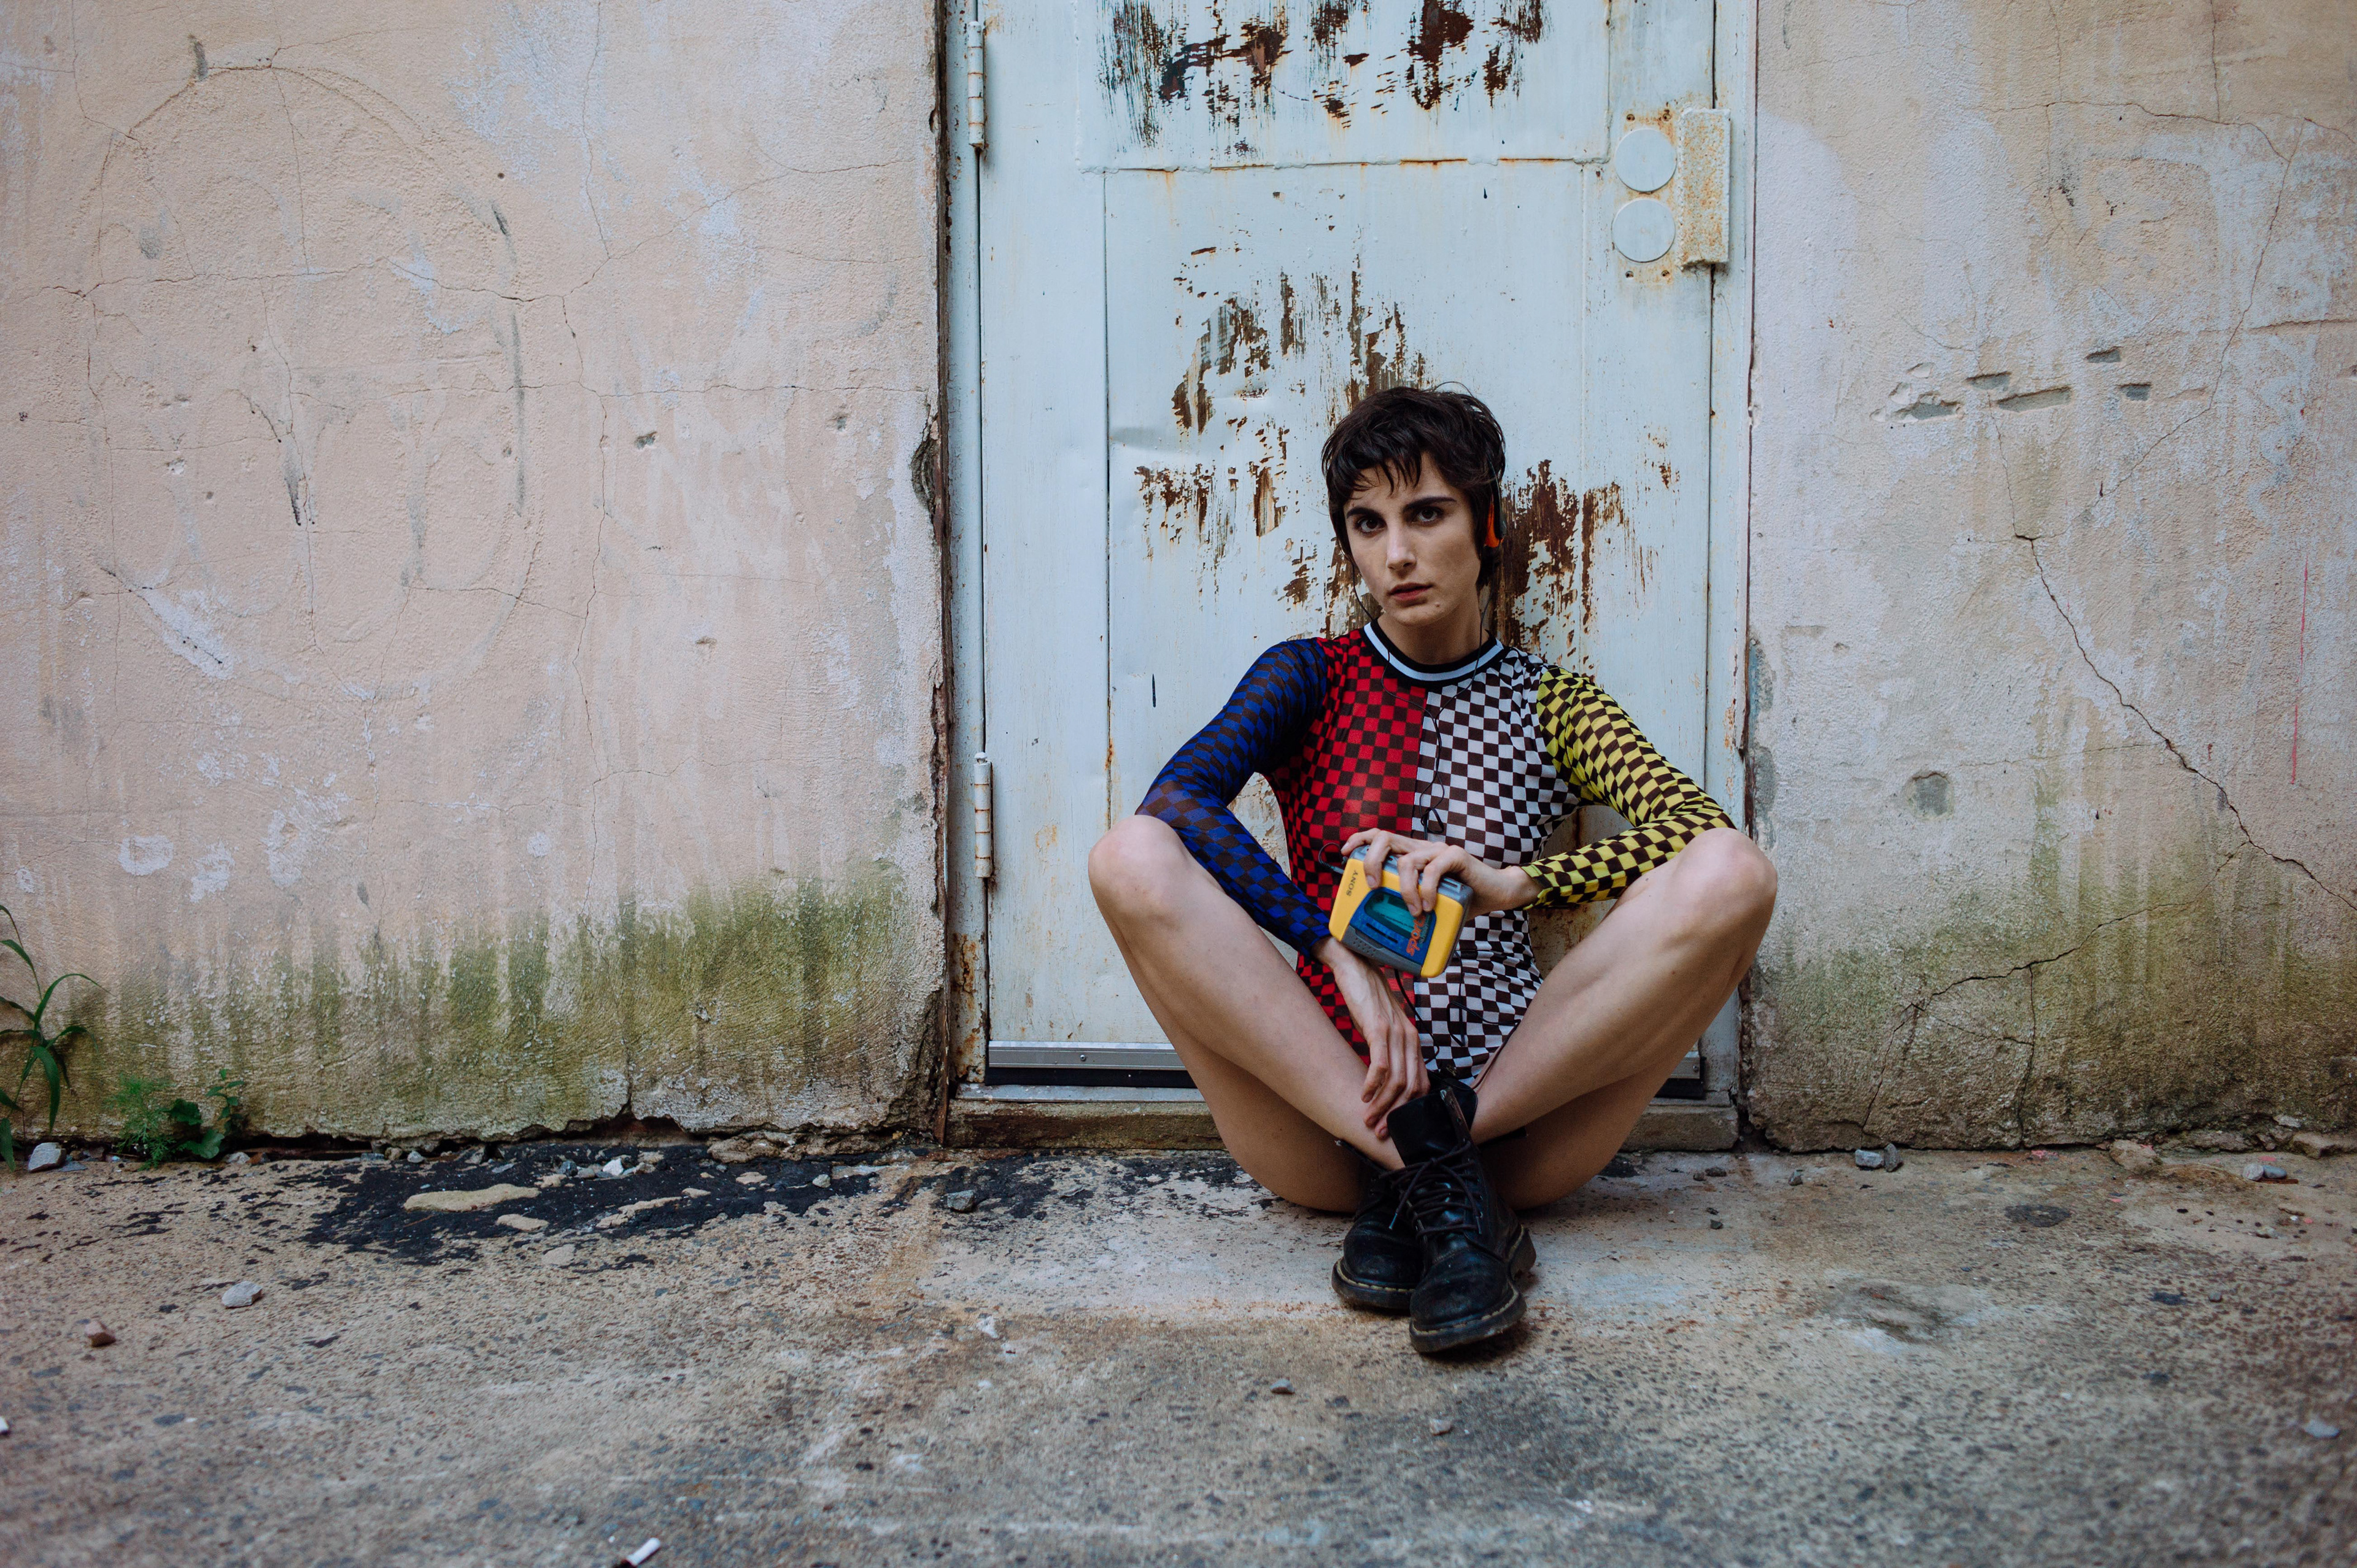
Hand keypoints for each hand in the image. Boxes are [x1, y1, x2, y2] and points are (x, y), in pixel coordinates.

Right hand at [1315, 938, 1426, 1132]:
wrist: (1353, 965)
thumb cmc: (1365, 998)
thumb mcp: (1381, 1027)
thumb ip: (1388, 1049)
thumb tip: (1383, 1079)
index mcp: (1413, 1040)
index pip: (1420, 1083)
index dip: (1408, 1109)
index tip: (1393, 1125)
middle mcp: (1409, 1037)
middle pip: (1410, 1087)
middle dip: (1395, 1114)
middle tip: (1378, 1131)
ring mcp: (1395, 1032)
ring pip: (1396, 1081)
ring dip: (1381, 1105)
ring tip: (1367, 1118)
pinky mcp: (1377, 1027)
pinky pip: (1380, 1064)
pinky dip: (1371, 1085)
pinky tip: (1362, 1095)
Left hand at [1337, 830, 1535, 917]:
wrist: (1498, 893)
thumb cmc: (1461, 900)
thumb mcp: (1427, 901)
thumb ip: (1408, 903)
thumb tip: (1382, 929)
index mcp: (1413, 854)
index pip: (1380, 836)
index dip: (1359, 840)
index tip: (1344, 854)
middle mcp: (1422, 848)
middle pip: (1386, 838)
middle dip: (1371, 861)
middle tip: (1373, 887)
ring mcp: (1439, 850)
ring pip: (1407, 860)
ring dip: (1405, 889)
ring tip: (1413, 910)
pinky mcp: (1457, 856)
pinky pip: (1433, 869)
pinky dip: (1427, 889)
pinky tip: (1429, 906)